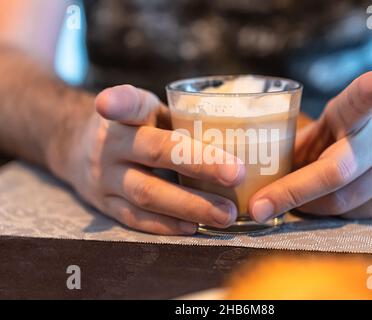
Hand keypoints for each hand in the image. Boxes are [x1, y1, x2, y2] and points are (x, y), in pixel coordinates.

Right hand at [57, 85, 244, 234]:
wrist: (76, 149)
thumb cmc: (133, 129)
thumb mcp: (149, 112)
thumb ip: (180, 120)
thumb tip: (243, 137)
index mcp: (127, 115)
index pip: (125, 103)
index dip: (118, 102)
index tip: (109, 104)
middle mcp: (110, 144)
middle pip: (154, 152)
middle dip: (200, 164)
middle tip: (237, 174)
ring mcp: (105, 177)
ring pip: (147, 193)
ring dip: (190, 206)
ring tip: (226, 214)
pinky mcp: (104, 204)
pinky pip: (136, 218)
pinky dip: (166, 225)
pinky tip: (193, 227)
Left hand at [249, 70, 371, 220]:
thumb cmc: (347, 138)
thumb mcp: (323, 130)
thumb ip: (296, 144)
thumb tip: (248, 170)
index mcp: (353, 115)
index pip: (359, 101)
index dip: (370, 91)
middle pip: (336, 171)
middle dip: (291, 191)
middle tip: (257, 207)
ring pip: (341, 202)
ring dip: (307, 206)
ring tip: (293, 198)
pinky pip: (354, 216)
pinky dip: (328, 214)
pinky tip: (322, 203)